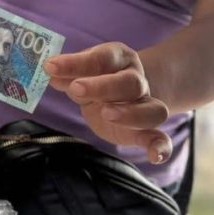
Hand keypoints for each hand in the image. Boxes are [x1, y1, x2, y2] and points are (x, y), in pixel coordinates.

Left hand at [45, 42, 172, 164]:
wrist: (123, 92)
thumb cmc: (96, 78)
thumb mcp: (82, 72)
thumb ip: (69, 73)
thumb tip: (52, 72)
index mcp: (119, 59)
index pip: (102, 58)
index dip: (77, 62)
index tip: (51, 67)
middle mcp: (136, 80)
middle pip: (130, 82)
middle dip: (104, 86)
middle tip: (77, 89)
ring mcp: (145, 105)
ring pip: (152, 109)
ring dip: (130, 113)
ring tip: (106, 114)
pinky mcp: (145, 131)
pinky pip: (161, 138)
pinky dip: (162, 147)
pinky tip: (155, 157)